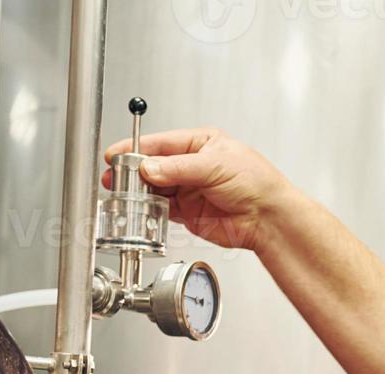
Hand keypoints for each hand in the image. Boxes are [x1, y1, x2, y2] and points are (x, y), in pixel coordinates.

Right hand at [103, 128, 295, 253]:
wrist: (268, 218)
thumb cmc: (256, 183)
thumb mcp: (215, 165)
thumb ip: (179, 168)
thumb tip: (150, 168)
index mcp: (200, 144)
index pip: (160, 143)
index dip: (136, 149)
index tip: (116, 154)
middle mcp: (192, 165)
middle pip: (153, 166)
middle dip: (133, 171)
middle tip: (115, 177)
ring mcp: (189, 190)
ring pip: (154, 188)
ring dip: (139, 192)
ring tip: (124, 193)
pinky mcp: (188, 213)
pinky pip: (162, 209)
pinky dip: (150, 210)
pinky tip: (142, 208)